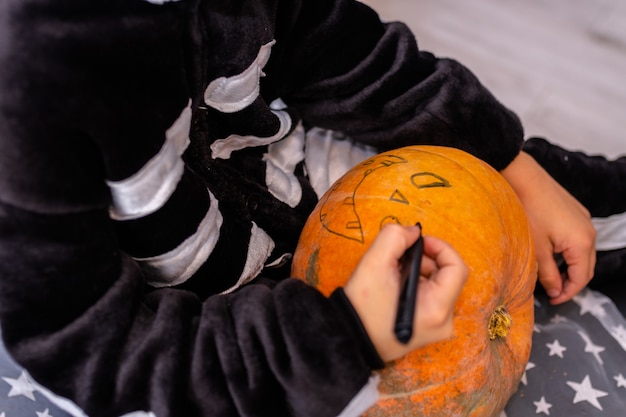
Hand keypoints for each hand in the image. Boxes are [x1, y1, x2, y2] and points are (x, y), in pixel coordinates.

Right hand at [343, 224, 467, 362]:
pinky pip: (432, 297)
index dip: (440, 247)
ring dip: (420, 270)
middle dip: (427, 258)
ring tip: (394, 271)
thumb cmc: (362, 307)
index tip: (419, 242)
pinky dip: (417, 284)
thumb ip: (395, 237)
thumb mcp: (374, 263)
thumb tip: (413, 232)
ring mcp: (437, 328)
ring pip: (440, 285)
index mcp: (436, 308)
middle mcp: (444, 321)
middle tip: (401, 255)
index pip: (457, 268)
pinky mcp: (429, 329)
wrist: (349, 339)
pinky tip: (395, 284)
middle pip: (448, 276)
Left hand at [501, 151, 595, 303]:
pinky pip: (578, 238)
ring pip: (583, 253)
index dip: (568, 293)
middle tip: (552, 292)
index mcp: (582, 243)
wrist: (524, 179)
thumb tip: (555, 291)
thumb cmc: (529, 211)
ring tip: (550, 274)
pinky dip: (569, 251)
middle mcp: (589, 231)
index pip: (581, 278)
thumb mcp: (537, 250)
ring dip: (569, 266)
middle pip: (586, 267)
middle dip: (571, 282)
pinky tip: (551, 253)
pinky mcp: (576, 212)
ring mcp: (584, 220)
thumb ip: (548, 274)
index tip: (554, 301)